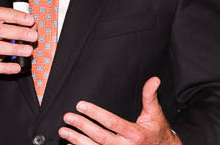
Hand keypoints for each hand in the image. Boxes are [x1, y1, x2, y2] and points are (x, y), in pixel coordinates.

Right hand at [0, 7, 36, 99]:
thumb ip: (10, 31)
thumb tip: (32, 28)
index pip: (0, 14)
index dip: (16, 16)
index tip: (30, 20)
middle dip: (19, 32)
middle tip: (33, 36)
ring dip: (14, 49)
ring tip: (28, 51)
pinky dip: (5, 67)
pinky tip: (16, 67)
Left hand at [59, 77, 181, 144]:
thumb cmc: (156, 133)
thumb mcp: (155, 115)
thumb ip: (150, 96)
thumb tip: (154, 80)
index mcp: (135, 134)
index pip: (112, 122)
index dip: (95, 113)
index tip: (80, 105)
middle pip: (100, 137)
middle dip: (82, 126)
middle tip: (68, 117)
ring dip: (76, 140)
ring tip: (63, 131)